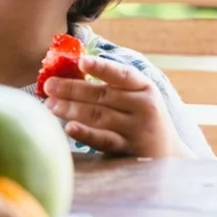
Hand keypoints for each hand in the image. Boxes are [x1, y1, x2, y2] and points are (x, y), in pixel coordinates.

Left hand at [42, 55, 193, 158]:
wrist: (168, 154)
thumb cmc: (141, 119)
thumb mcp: (136, 98)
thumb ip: (111, 87)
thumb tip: (67, 73)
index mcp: (144, 87)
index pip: (122, 74)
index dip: (101, 67)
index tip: (81, 62)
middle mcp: (143, 106)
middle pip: (102, 95)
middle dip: (72, 89)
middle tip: (48, 86)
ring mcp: (137, 129)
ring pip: (99, 116)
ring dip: (71, 109)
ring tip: (50, 105)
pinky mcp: (129, 149)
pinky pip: (104, 140)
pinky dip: (86, 133)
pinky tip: (69, 128)